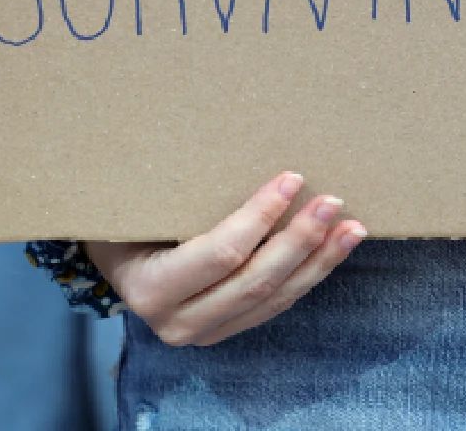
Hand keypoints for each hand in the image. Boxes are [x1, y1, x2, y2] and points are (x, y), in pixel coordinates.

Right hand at [86, 171, 365, 346]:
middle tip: (334, 201)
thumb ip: (173, 185)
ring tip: (352, 228)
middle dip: (301, 240)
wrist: (113, 258)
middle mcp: (176, 323)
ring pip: (274, 298)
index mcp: (149, 289)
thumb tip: (232, 132)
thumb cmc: (125, 217)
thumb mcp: (136, 202)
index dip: (261, 217)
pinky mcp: (227, 330)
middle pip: (255, 281)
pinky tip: (334, 249)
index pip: (221, 254)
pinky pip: (276, 304)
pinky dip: (310, 275)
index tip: (294, 179)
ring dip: (319, 261)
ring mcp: (204, 333)